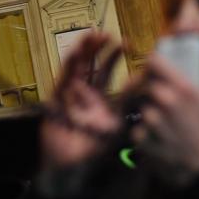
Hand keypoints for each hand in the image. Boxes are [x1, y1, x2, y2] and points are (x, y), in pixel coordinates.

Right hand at [41, 32, 122, 173]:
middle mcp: (83, 91)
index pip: (107, 70)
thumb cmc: (93, 146)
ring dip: (84, 50)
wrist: (71, 164)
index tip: (126, 42)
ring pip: (76, 65)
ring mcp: (69, 93)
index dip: (115, 55)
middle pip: (90, 63)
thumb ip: (127, 100)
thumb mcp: (116, 121)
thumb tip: (142, 80)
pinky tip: (76, 52)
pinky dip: (68, 64)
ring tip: (92, 36)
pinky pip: (62, 77)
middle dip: (98, 47)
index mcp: (99, 96)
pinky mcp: (56, 98)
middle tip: (107, 34)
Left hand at [130, 41, 198, 186]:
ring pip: (140, 105)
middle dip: (149, 86)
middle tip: (160, 94)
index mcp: (184, 88)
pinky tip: (158, 134)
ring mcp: (153, 123)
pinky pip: (136, 128)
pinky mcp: (144, 141)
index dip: (153, 62)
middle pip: (143, 83)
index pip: (153, 61)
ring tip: (163, 117)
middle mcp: (166, 103)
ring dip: (147, 108)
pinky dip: (143, 131)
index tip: (157, 68)